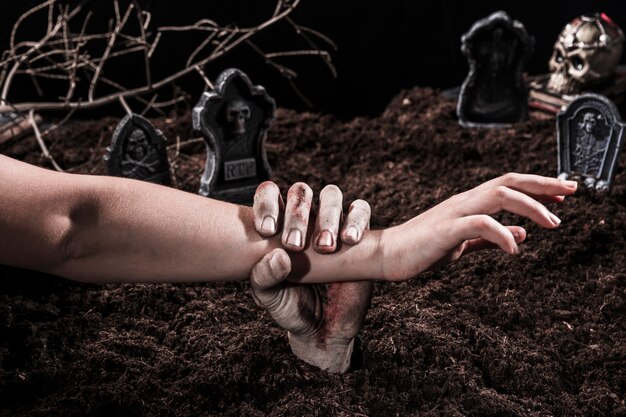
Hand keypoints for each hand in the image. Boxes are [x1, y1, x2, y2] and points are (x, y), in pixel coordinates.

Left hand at [250, 181, 372, 372]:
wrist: (324, 330)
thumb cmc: (290, 308)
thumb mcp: (269, 297)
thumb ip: (264, 277)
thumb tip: (278, 255)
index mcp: (278, 225)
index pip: (270, 194)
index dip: (267, 204)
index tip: (267, 230)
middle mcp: (305, 219)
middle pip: (301, 192)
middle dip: (297, 214)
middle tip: (295, 245)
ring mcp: (333, 224)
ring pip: (332, 195)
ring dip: (327, 215)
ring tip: (325, 247)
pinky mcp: (360, 234)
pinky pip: (361, 211)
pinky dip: (356, 220)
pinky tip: (349, 241)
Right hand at [381, 173, 577, 280]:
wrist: (386, 255)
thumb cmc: (420, 250)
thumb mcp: (461, 244)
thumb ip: (489, 239)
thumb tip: (521, 234)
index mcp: (468, 203)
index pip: (507, 185)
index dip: (537, 186)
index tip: (563, 192)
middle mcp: (464, 201)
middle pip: (509, 181)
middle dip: (543, 185)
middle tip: (572, 191)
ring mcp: (454, 212)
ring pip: (500, 195)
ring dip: (532, 207)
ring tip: (553, 223)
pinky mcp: (445, 229)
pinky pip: (480, 224)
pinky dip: (503, 234)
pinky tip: (515, 249)